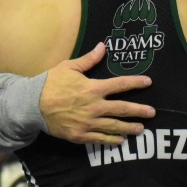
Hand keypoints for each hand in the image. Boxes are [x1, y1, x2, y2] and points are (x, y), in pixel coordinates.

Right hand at [38, 42, 155, 144]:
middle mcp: (94, 106)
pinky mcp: (80, 135)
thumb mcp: (69, 67)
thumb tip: (103, 46)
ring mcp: (88, 122)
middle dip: (139, 111)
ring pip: (114, 126)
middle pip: (122, 109)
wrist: (33, 105)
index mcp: (93, 88)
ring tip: (141, 129)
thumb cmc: (51, 83)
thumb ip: (89, 59)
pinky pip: (100, 139)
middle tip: (153, 112)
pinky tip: (121, 140)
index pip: (120, 85)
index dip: (135, 83)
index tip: (148, 82)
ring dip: (130, 128)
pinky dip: (112, 140)